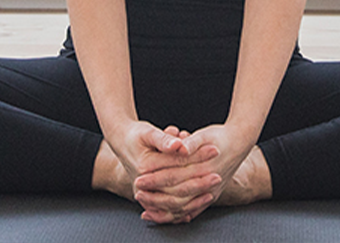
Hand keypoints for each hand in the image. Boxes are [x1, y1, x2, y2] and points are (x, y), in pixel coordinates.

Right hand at [97, 122, 219, 222]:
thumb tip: (180, 145)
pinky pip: (170, 208)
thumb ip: (164, 139)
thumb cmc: (136, 134)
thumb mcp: (148, 132)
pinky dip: (185, 206)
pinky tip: (199, 201)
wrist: (121, 141)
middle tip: (218, 175)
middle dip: (199, 181)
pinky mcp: (150, 197)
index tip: (214, 150)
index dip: (196, 157)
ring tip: (213, 188)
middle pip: (177, 187)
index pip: (176, 165)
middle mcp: (144, 185)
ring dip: (194, 196)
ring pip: (174, 202)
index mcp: (144, 167)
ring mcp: (147, 194)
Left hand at [134, 124, 251, 222]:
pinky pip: (192, 211)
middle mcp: (208, 184)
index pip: (175, 176)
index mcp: (204, 168)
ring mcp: (211, 193)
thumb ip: (191, 142)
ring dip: (164, 210)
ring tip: (145, 209)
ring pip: (184, 208)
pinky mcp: (211, 196)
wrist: (241, 141)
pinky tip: (164, 216)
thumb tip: (179, 147)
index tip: (140, 178)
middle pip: (177, 195)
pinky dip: (177, 216)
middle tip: (137, 193)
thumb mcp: (205, 134)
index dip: (156, 178)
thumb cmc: (220, 136)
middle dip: (155, 196)